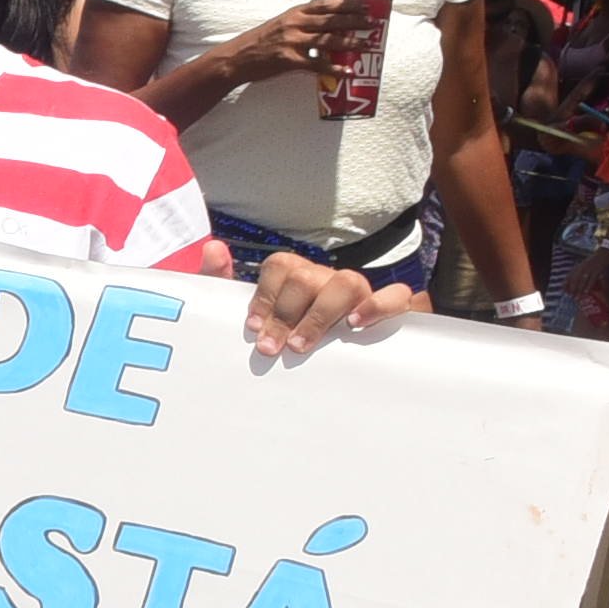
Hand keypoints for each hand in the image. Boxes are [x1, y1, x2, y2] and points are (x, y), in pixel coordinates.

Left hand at [212, 236, 422, 357]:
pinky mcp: (390, 308)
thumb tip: (212, 247)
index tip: (254, 329)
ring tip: (300, 345)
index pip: (280, 266)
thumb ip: (223, 283)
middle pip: (307, 277)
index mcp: (295, 276)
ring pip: (346, 283)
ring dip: (320, 314)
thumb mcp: (252, 315)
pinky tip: (356, 324)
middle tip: (270, 349)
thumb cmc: (287, 333)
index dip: (264, 296)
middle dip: (285, 314)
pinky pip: (395, 296)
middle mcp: (326, 278)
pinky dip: (378, 305)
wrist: (339, 360)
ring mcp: (358, 291)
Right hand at [217, 0, 382, 86]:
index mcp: (294, 13)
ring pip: (329, 41)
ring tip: (368, 46)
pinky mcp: (289, 60)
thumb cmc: (258, 42)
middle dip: (356, 21)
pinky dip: (334, 69)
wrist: (236, 58)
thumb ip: (301, 23)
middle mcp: (295, 24)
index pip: (326, 4)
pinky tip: (347, 72)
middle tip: (374, 24)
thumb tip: (325, 26)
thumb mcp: (280, 24)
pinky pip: (317, 65)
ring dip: (351, 43)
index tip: (365, 5)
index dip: (348, 4)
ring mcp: (293, 42)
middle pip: (332, 20)